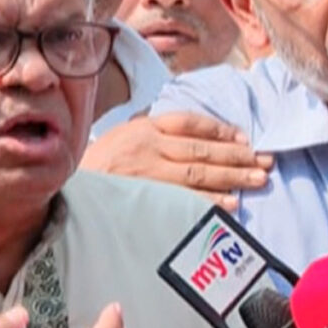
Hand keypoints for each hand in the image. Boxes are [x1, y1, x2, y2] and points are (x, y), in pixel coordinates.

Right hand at [80, 112, 273, 210]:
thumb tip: (188, 135)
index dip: (219, 131)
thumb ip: (151, 133)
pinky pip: (183, 199)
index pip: (189, 124)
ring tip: (258, 179)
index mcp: (144, 128)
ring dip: (231, 177)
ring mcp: (147, 174)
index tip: (244, 138)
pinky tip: (231, 204)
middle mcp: (148, 147)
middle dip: (237, 156)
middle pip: (201, 150)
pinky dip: (209, 201)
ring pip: (197, 173)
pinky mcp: (144, 198)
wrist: (62, 184)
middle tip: (265, 161)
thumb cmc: (95, 162)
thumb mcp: (121, 135)